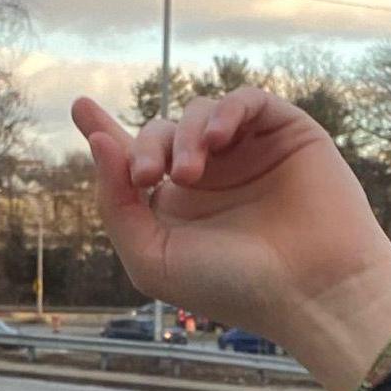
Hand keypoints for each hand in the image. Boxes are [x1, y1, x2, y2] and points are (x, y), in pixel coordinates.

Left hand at [71, 88, 390, 390]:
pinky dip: (226, 111)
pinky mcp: (286, 133)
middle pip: (161, 131)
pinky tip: (219, 139)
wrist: (310, 290)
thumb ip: (116, 204)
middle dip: (146, 147)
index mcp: (178, 207)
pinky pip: (246, 101)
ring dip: (186, 135)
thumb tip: (98, 142)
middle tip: (148, 177)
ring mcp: (249, 153)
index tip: (81, 106)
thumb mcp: (153, 258)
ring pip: (200, 113)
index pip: (136, 159)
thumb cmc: (233, 286)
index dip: (107, 133)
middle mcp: (212, 177)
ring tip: (188, 174)